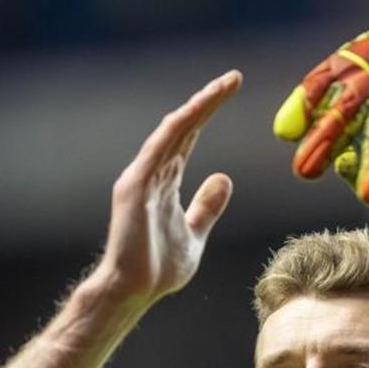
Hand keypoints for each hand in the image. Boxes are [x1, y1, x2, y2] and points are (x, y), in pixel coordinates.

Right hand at [97, 70, 241, 307]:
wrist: (136, 290)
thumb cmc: (159, 267)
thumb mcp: (195, 231)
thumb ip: (207, 206)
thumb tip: (223, 178)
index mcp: (166, 180)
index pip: (190, 137)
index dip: (209, 112)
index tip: (232, 90)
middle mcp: (153, 172)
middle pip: (183, 126)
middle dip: (208, 100)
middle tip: (234, 77)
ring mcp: (142, 177)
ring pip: (172, 132)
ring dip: (196, 108)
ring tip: (220, 88)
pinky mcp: (134, 187)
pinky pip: (157, 151)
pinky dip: (175, 130)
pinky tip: (193, 112)